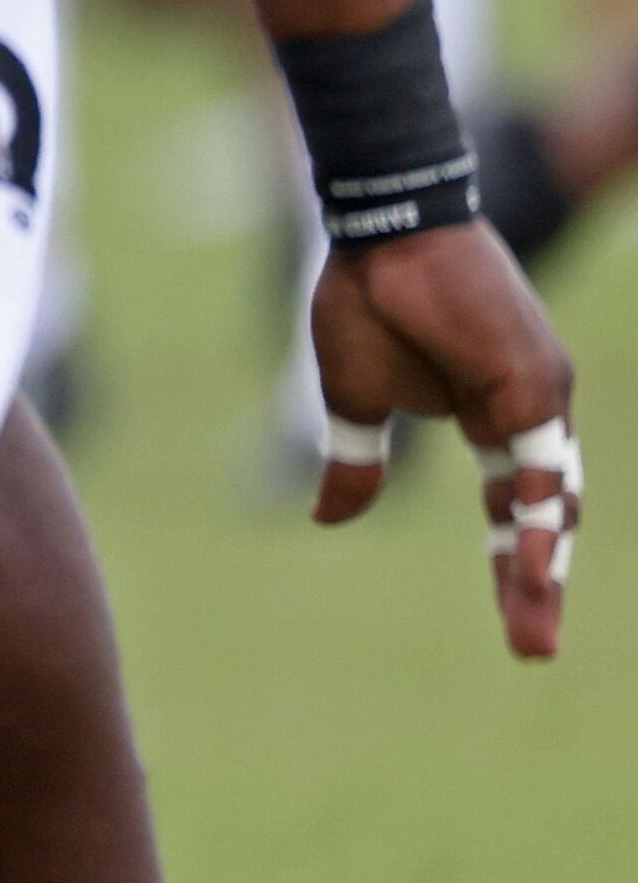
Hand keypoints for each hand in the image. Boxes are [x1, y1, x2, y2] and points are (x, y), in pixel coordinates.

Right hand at [309, 220, 580, 659]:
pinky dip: (542, 517)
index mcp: (492, 418)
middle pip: (543, 516)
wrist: (382, 231)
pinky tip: (536, 561)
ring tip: (534, 627)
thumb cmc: (368, 302)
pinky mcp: (532, 384)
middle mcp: (530, 414)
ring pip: (554, 500)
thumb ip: (356, 464)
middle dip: (534, 584)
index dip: (512, 562)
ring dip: (542, 566)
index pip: (514, 508)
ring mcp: (538, 399)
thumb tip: (328, 522)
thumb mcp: (353, 400)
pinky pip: (543, 466)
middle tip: (532, 651)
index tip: (516, 623)